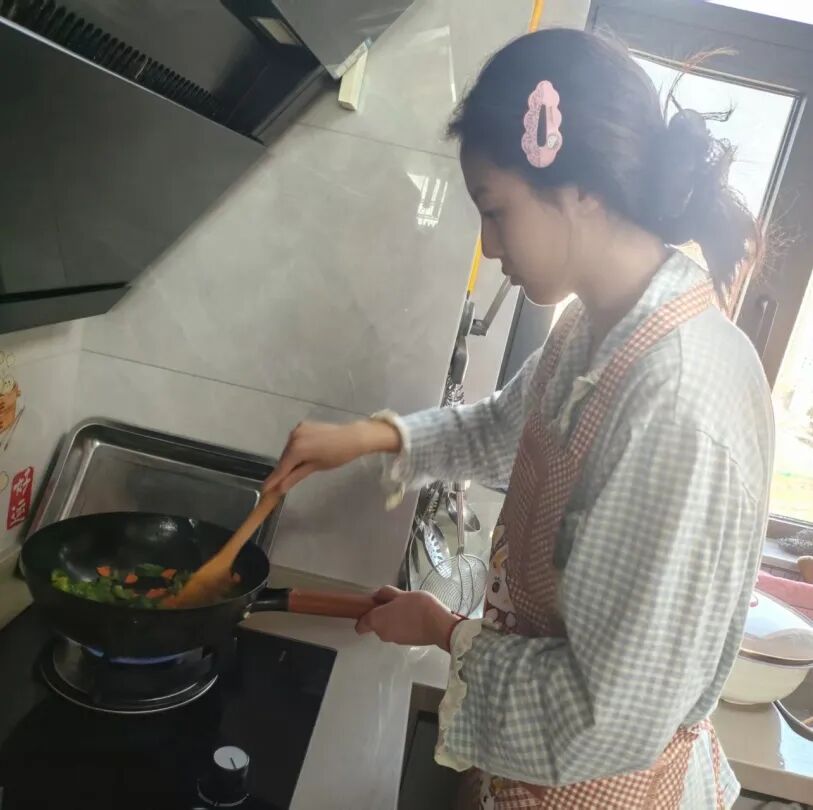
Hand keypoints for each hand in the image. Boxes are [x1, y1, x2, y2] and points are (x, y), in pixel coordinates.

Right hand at [263, 420, 401, 493]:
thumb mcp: (315, 468)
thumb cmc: (337, 455)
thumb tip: (280, 489)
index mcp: (297, 448)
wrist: (353, 437)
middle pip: (284, 458)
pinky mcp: (303, 425)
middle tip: (277, 486)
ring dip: (289, 461)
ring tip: (291, 473)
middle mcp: (294, 436)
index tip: (264, 491)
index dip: (273, 480)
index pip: (281, 468)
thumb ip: (295, 477)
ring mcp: (298, 429)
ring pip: (289, 450)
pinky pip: (295, 442)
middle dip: (281, 471)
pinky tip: (300, 458)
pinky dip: (295, 451)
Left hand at [356, 586, 458, 650]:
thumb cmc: (417, 606)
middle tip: (396, 603)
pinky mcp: (406, 643)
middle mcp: (382, 633)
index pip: (361, 625)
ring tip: (408, 609)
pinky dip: (403, 626)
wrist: (438, 625)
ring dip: (394, 620)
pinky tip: (415, 618)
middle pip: (376, 625)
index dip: (364, 616)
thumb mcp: (401, 594)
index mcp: (377, 620)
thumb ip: (386, 594)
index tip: (373, 607)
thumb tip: (377, 596)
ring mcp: (394, 640)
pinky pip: (399, 633)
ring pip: (388, 629)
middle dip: (383, 615)